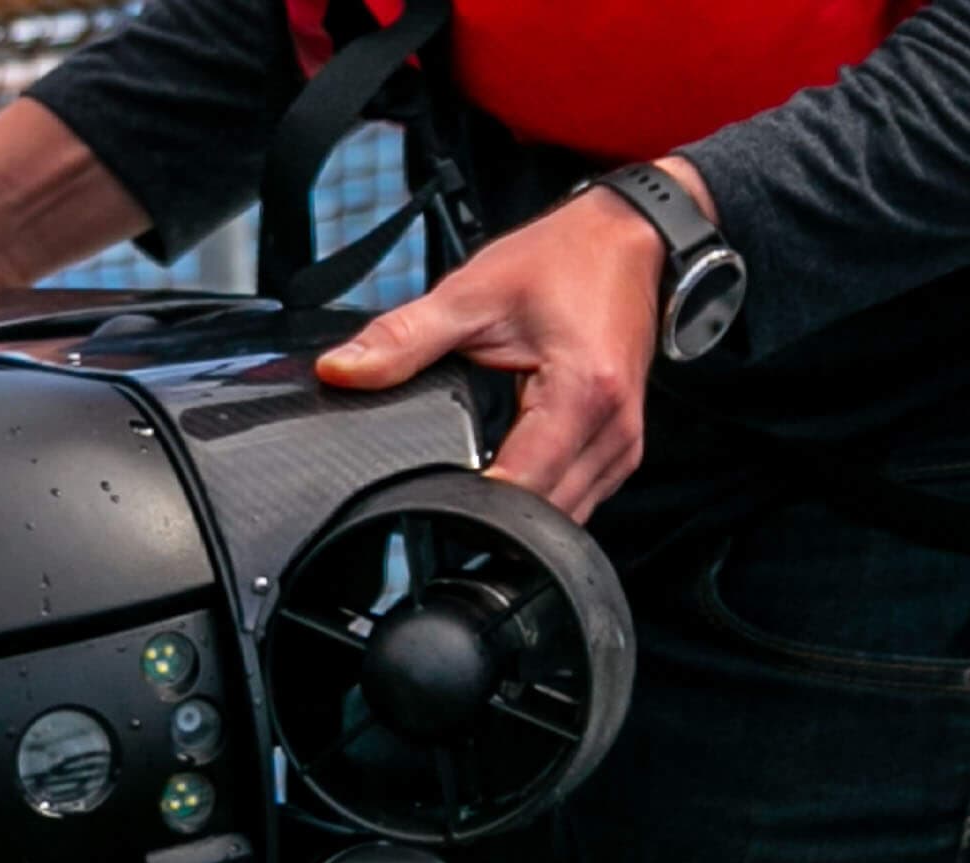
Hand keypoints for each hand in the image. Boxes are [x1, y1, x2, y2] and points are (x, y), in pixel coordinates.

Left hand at [316, 158, 715, 522]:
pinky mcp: (622, 447)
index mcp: (582, 393)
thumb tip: (340, 370)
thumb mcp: (471, 294)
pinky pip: (579, 497)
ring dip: (516, 513)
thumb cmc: (564, 259)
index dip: (468, 505)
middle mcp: (613, 428)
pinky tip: (507, 476)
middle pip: (542, 514)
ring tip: (472, 487)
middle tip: (438, 493)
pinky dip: (540, 496)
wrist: (629, 238)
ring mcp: (624, 444)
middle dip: (488, 514)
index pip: (520, 489)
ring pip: (565, 516)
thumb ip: (403, 339)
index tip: (427, 498)